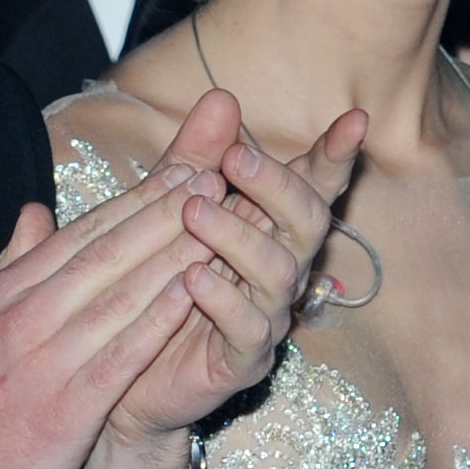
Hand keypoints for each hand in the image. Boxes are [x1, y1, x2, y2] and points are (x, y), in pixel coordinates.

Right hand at [0, 155, 234, 468]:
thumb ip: (11, 269)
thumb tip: (33, 213)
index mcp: (7, 296)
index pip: (79, 235)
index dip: (134, 201)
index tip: (177, 171)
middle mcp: (25, 318)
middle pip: (105, 252)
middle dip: (162, 210)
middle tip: (211, 172)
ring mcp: (45, 361)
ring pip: (119, 294)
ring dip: (172, 253)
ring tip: (217, 219)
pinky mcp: (66, 408)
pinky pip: (121, 354)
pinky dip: (157, 320)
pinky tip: (191, 292)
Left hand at [95, 86, 370, 468]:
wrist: (116, 372)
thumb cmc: (148, 283)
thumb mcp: (164, 211)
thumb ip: (194, 157)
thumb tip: (222, 96)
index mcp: (266, 230)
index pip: (311, 187)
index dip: (333, 157)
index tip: (353, 120)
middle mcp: (277, 272)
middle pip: (309, 224)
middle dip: (280, 186)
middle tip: (237, 158)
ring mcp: (264, 319)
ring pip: (279, 273)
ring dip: (239, 236)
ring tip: (194, 210)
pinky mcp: (240, 362)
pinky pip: (247, 330)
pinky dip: (223, 300)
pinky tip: (192, 278)